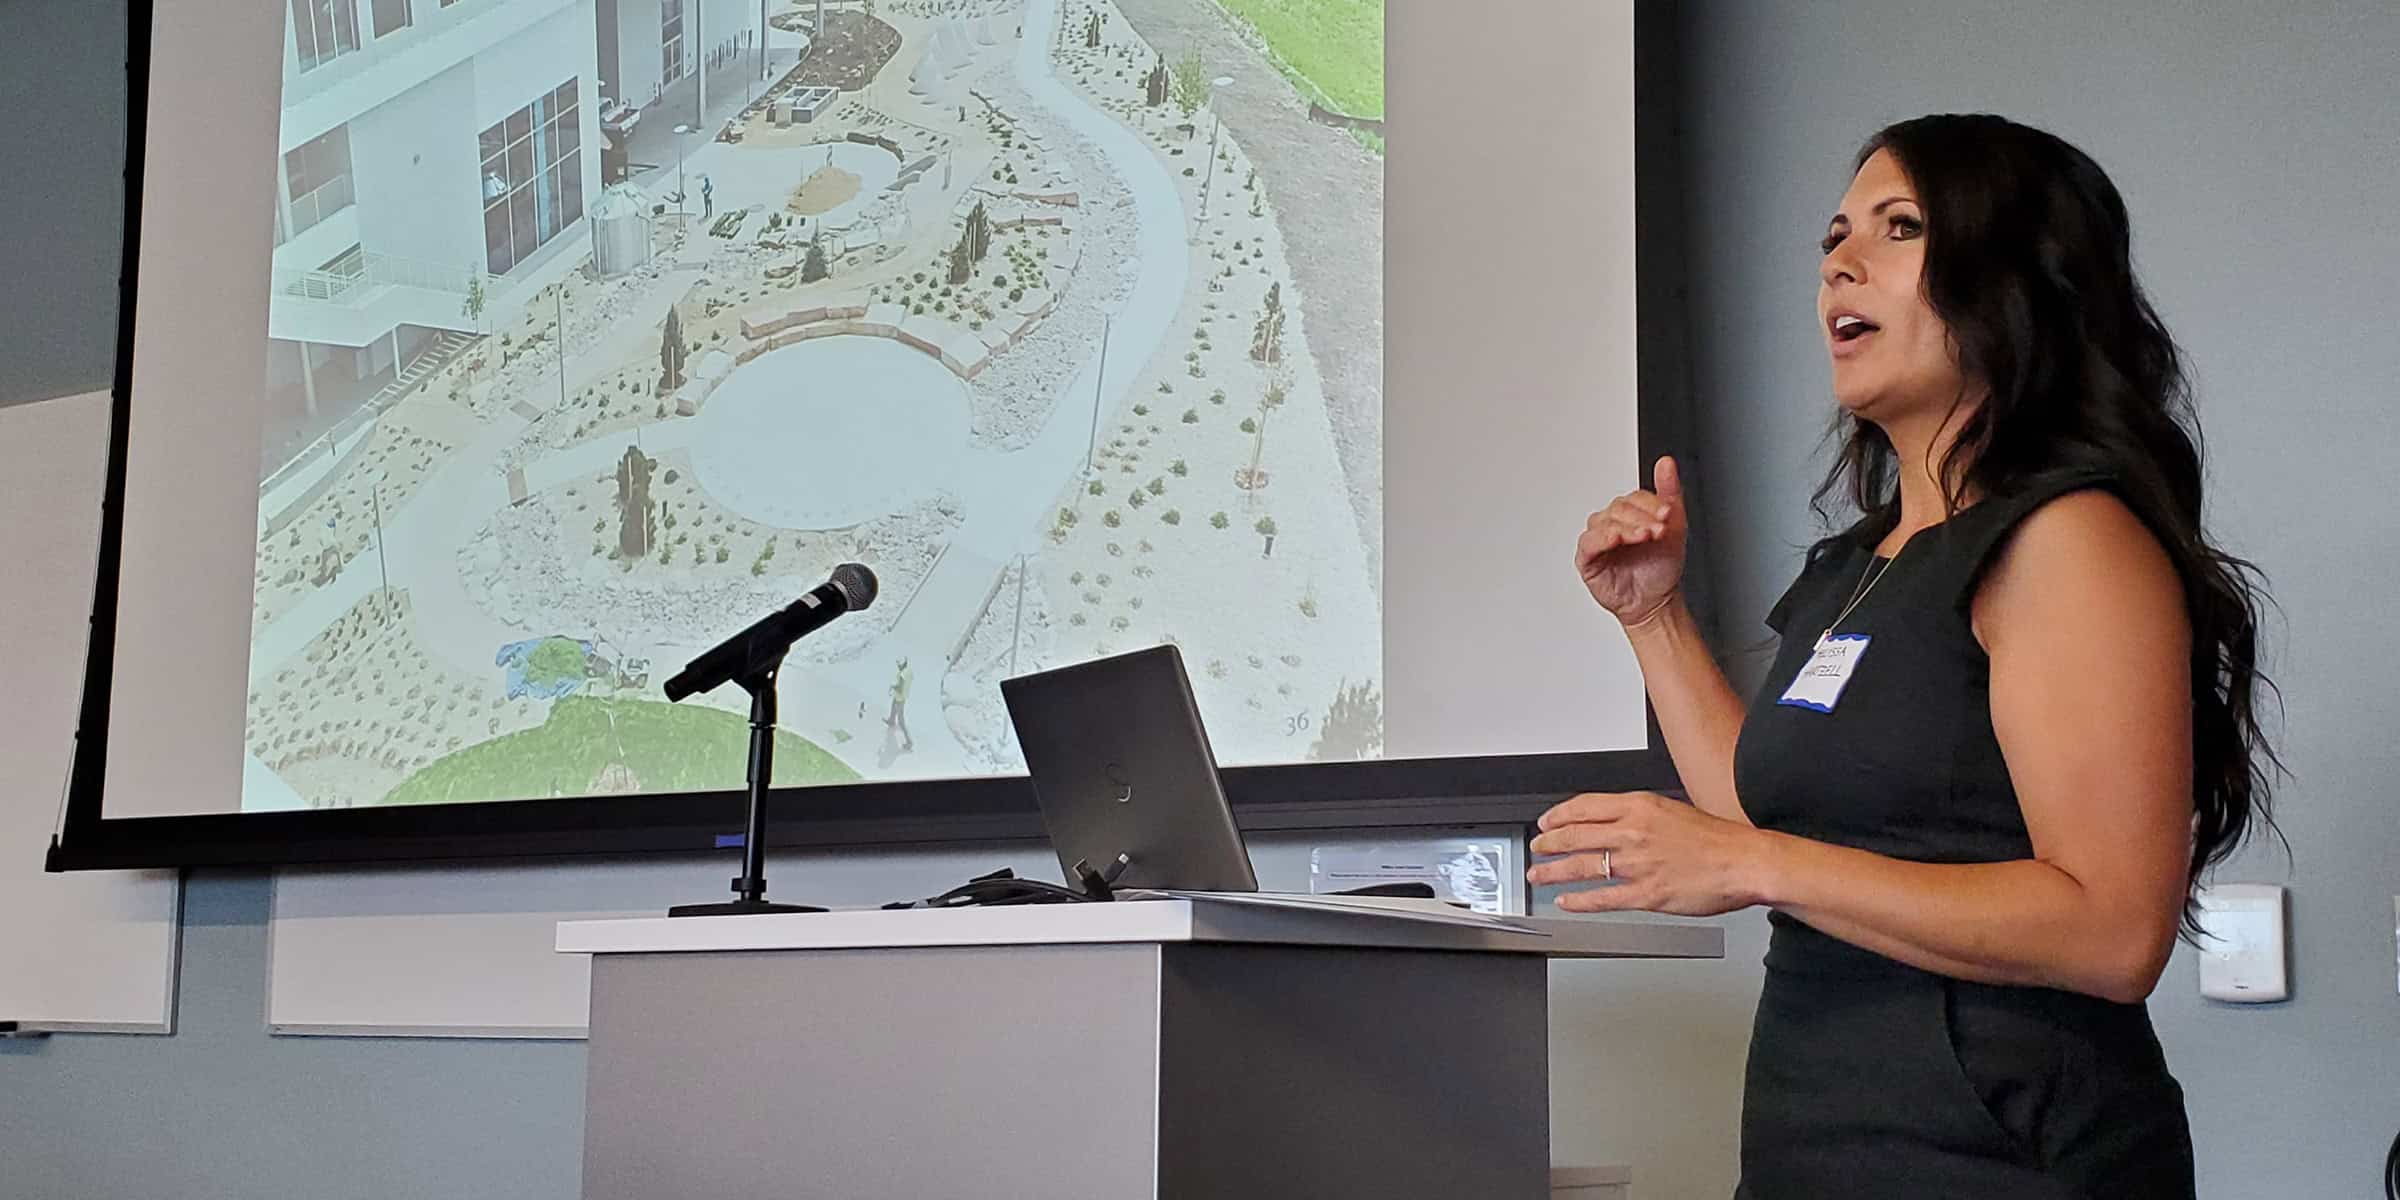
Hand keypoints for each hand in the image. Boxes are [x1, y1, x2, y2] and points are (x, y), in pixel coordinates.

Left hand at [1527, 790, 1768, 915]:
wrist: (1744, 861)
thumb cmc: (1715, 839)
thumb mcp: (1670, 810)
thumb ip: (1637, 816)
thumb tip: (1610, 823)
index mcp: (1639, 806)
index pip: (1583, 807)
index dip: (1558, 816)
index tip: (1546, 823)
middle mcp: (1632, 833)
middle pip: (1574, 836)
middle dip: (1548, 844)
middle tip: (1536, 849)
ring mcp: (1637, 865)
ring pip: (1581, 867)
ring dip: (1553, 872)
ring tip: (1539, 876)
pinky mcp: (1646, 894)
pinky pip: (1602, 898)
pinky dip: (1579, 901)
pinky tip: (1566, 902)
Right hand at [1575, 456, 1688, 628]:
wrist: (1656, 601)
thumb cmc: (1660, 567)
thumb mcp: (1675, 526)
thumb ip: (1669, 492)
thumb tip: (1666, 463)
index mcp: (1631, 513)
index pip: (1635, 497)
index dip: (1652, 504)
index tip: (1667, 514)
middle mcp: (1612, 522)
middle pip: (1620, 508)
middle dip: (1642, 518)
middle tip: (1659, 530)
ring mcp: (1598, 539)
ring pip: (1605, 521)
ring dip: (1627, 528)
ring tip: (1645, 537)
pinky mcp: (1587, 558)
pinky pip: (1589, 543)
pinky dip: (1602, 539)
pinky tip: (1617, 539)